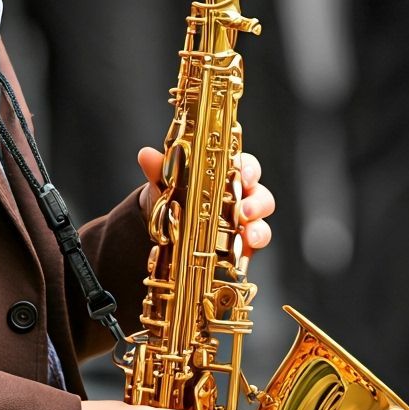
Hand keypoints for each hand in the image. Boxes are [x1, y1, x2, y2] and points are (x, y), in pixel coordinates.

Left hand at [137, 147, 274, 252]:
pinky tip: (242, 254)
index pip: (247, 166)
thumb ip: (160, 169)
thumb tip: (146, 154)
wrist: (163, 228)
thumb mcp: (165, 183)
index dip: (250, 169)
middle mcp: (241, 197)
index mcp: (227, 176)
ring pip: (262, 223)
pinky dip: (250, 250)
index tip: (244, 174)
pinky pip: (252, 247)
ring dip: (259, 229)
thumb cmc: (173, 196)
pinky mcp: (240, 246)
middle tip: (246, 211)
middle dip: (258, 203)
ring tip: (249, 236)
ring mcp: (242, 223)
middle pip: (261, 195)